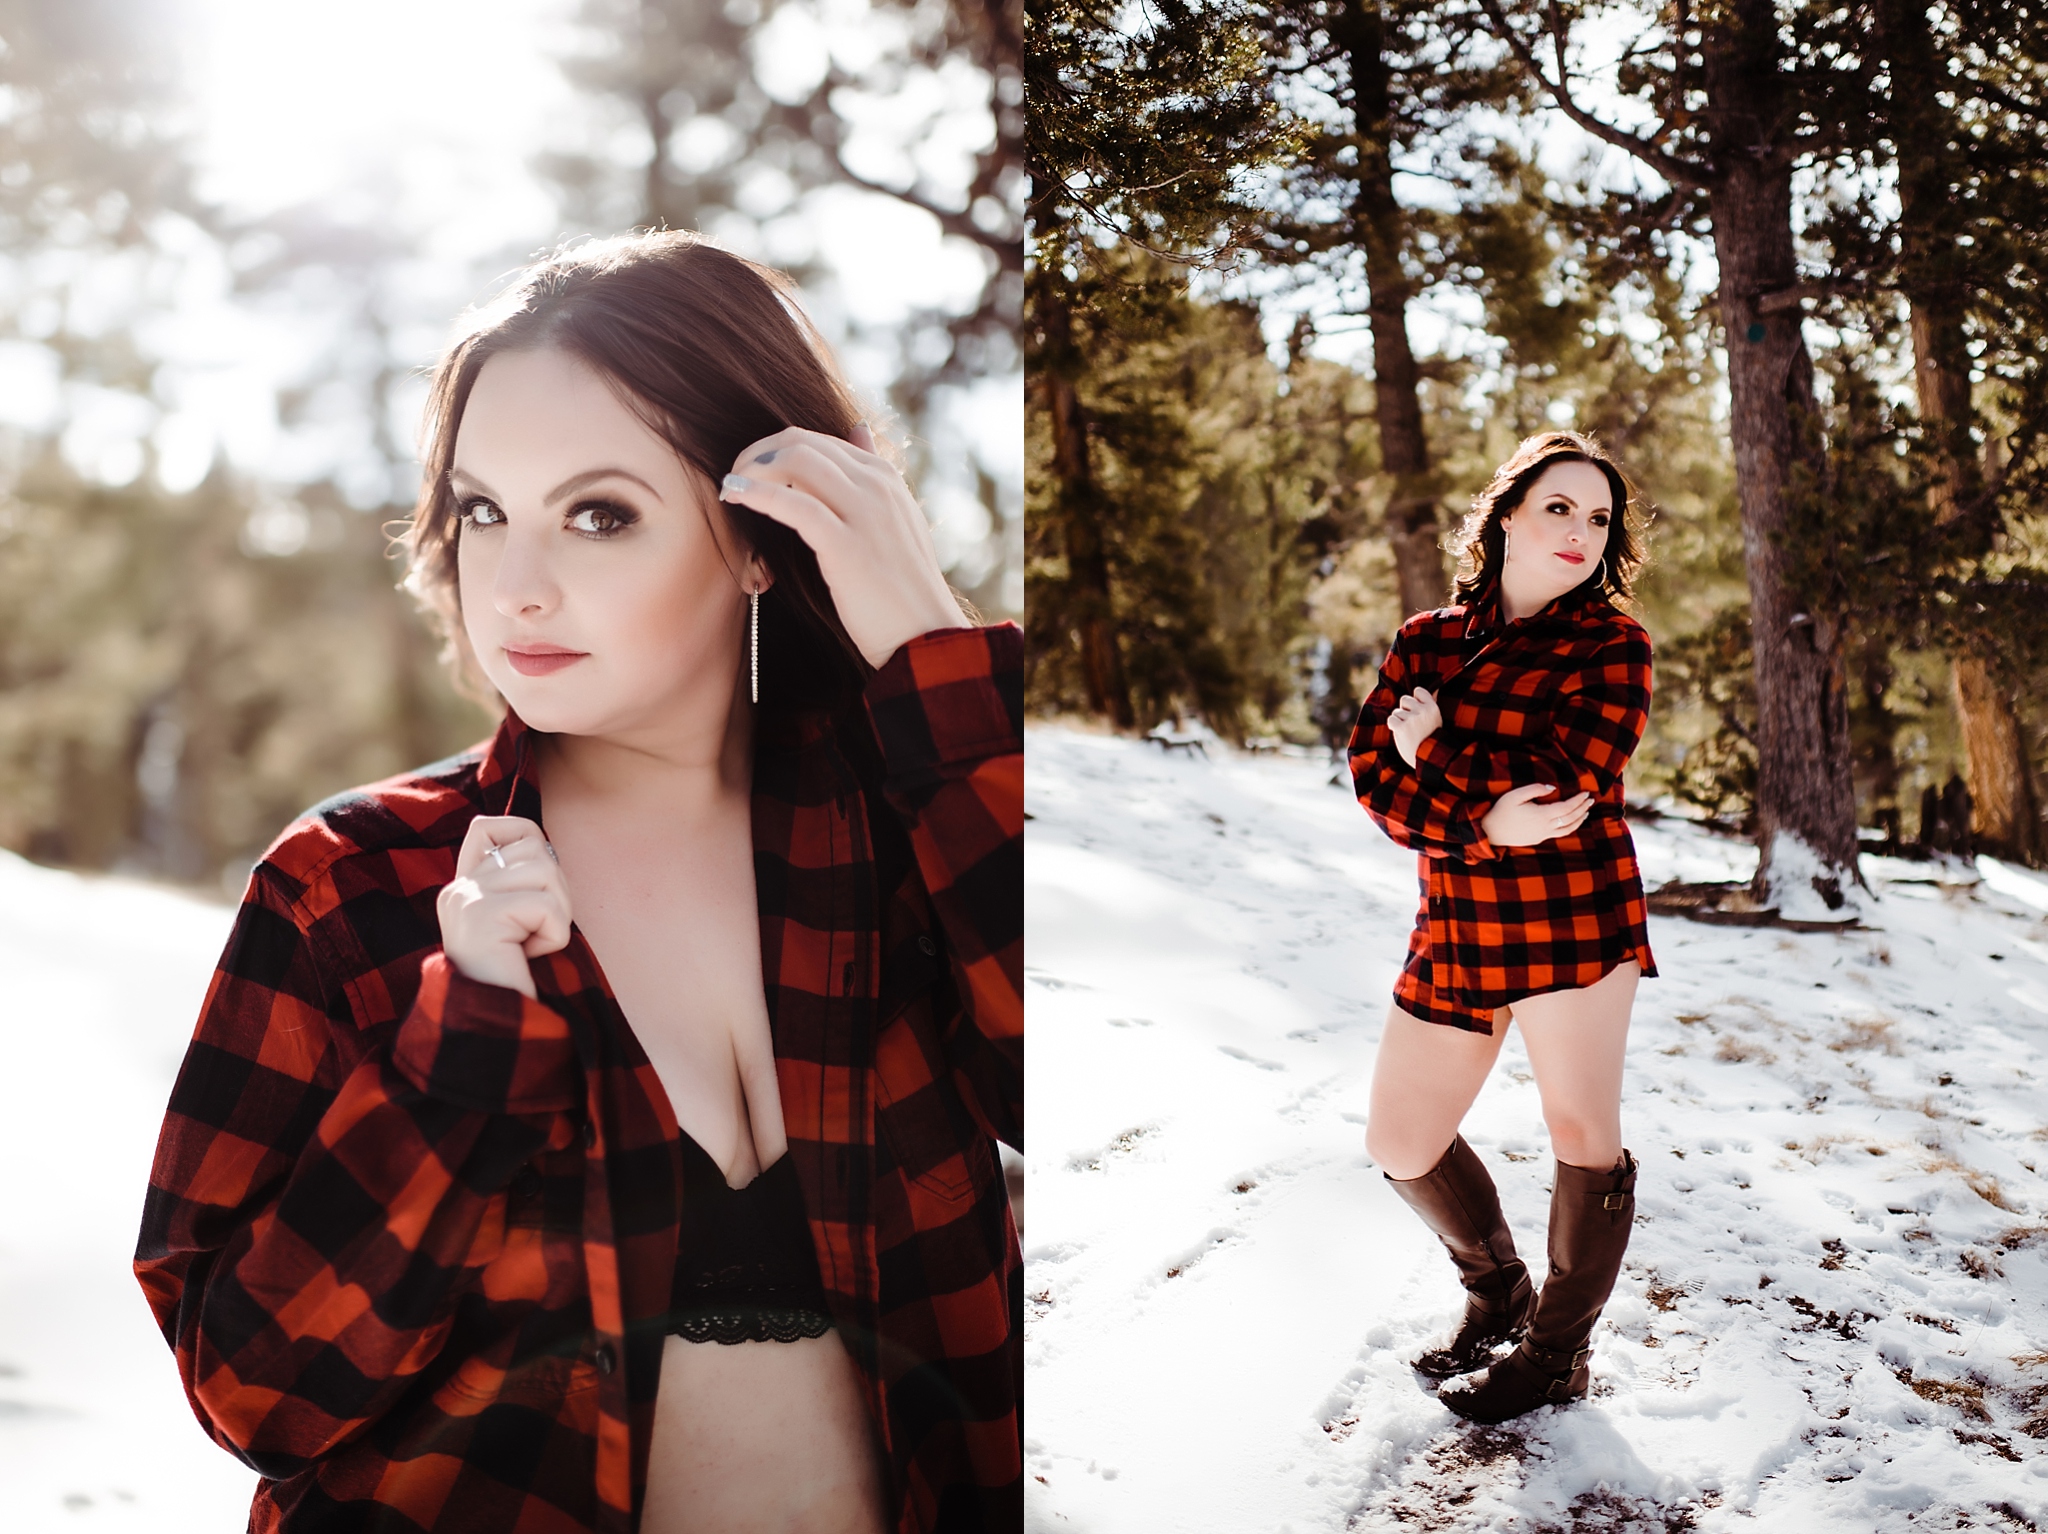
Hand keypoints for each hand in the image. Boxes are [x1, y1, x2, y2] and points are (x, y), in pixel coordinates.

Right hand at [436, 817, 572, 998]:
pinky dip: (554, 935)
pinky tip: (528, 957)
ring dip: (556, 914)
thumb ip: (519, 880)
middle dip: (554, 891)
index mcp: (462, 885)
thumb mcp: (518, 920)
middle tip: (535, 931)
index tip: (531, 891)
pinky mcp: (480, 918)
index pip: (491, 825)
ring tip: (530, 945)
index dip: (527, 843)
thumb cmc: (520, 974)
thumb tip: (542, 843)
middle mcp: (457, 888)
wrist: (500, 1027)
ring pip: (545, 871)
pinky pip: (546, 907)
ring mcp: (464, 900)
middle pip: (534, 848)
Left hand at [717, 423, 969, 668]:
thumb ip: (873, 476)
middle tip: (735, 475)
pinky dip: (756, 494)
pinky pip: (792, 504)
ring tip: (731, 487)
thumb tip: (857, 427)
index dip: (777, 449)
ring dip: (753, 469)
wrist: (926, 635)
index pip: (819, 439)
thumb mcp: (897, 519)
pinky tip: (734, 496)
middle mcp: (877, 486)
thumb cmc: (903, 588)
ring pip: (795, 461)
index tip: (752, 470)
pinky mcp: (845, 544)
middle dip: (758, 453)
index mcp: (886, 477)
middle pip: (802, 442)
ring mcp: (864, 512)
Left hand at [1387, 687, 1442, 768]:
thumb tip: (1435, 689)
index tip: (1417, 711)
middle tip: (1412, 724)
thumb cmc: (1431, 738)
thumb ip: (1431, 703)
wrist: (1429, 759)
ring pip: (1396, 712)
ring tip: (1409, 732)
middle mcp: (1422, 711)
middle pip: (1404, 700)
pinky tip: (1401, 734)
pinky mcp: (1401, 728)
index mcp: (1432, 707)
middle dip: (1405, 710)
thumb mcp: (1436, 719)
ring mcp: (1412, 719)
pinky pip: (1391, 720)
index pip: (1418, 691)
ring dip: (1399, 721)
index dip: (1414, 701)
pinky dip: (1393, 727)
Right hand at [1480, 784, 1593, 847]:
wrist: (1490, 832)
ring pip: (1568, 829)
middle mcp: (1545, 827)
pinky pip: (1559, 833)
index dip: (1578, 800)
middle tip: (1591, 799)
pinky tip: (1570, 821)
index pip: (1567, 807)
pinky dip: (1570, 826)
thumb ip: (1535, 789)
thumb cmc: (1501, 811)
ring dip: (1579, 820)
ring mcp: (1543, 835)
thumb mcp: (1515, 795)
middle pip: (1571, 818)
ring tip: (1585, 812)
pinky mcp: (1538, 839)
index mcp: (1541, 815)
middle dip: (1582, 808)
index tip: (1586, 793)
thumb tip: (1552, 788)